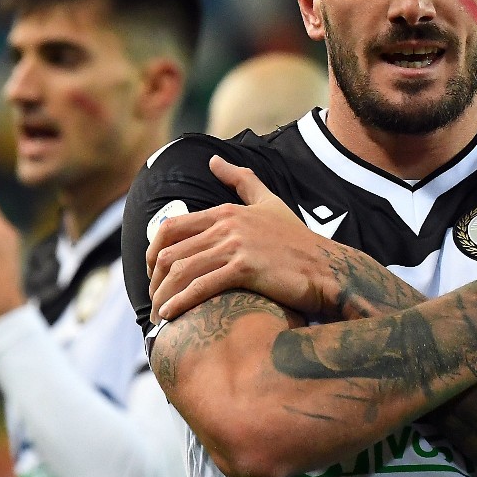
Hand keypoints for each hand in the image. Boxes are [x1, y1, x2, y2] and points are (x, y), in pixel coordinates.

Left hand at [147, 156, 337, 322]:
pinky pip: (200, 287)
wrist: (326, 267)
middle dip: (154, 279)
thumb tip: (214, 160)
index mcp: (227, 212)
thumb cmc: (298, 240)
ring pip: (181, 270)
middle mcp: (227, 226)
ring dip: (162, 295)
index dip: (152, 252)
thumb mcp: (269, 202)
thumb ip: (242, 179)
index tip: (150, 271)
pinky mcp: (245, 268)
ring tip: (158, 313)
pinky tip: (170, 316)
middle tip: (153, 298)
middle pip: (170, 252)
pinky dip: (180, 302)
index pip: (171, 227)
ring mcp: (236, 246)